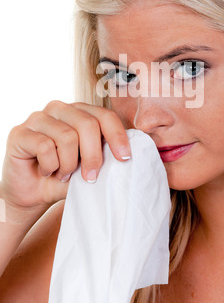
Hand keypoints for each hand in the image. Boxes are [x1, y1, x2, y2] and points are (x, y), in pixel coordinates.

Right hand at [1, 100, 131, 214]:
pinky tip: (46, 171)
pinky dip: (50, 166)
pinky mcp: (20, 132)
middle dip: (93, 156)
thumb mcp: (89, 167)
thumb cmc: (64, 176)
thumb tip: (125, 156)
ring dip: (69, 165)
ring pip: (67, 137)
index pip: (104, 115)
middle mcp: (59, 108)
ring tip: (63, 174)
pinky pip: (45, 147)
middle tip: (90, 178)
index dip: (117, 136)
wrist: (32, 193)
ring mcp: (38, 117)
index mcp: (80, 112)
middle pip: (88, 124)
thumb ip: (104, 156)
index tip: (124, 158)